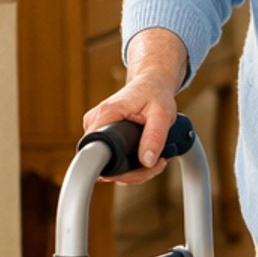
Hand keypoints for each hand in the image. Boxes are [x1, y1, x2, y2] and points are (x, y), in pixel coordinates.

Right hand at [82, 28, 186, 181]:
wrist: (150, 83)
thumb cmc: (155, 93)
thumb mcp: (162, 113)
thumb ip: (155, 136)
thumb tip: (147, 161)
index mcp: (107, 114)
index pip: (98, 152)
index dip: (119, 169)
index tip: (142, 168)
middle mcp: (95, 122)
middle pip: (104, 164)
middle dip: (132, 172)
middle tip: (157, 164)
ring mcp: (96, 129)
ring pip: (107, 165)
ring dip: (132, 170)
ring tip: (155, 160)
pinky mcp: (101, 135)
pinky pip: (110, 159)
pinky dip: (128, 164)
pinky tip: (145, 157)